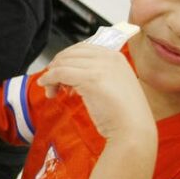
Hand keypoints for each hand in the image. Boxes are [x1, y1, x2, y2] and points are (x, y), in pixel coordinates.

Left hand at [35, 43, 154, 140]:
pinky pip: (60, 73)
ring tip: (51, 90)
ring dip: (51, 76)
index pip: (81, 49)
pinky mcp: (90, 79)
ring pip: (63, 63)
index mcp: (115, 57)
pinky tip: (47, 87)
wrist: (132, 129)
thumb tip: (67, 75)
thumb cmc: (122, 114)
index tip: (58, 71)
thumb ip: (93, 75)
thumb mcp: (111, 85)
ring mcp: (100, 67)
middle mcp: (108, 57)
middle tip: (51, 82)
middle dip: (56, 67)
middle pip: (70, 54)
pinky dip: (49, 79)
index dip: (66, 59)